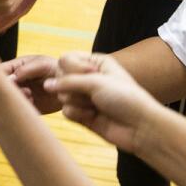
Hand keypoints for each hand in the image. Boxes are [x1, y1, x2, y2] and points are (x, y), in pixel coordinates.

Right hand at [0, 54, 61, 113]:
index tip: (11, 81)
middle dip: (7, 89)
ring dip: (15, 98)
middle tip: (22, 88)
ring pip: (7, 99)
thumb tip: (11, 78)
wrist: (72, 86)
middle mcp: (15, 82)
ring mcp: (20, 94)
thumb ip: (26, 69)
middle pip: (0, 86)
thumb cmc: (57, 69)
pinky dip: (21, 106)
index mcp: (15, 67)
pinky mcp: (27, 107)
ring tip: (29, 94)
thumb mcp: (43, 64)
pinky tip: (32, 101)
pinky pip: (17, 109)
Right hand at [47, 52, 161, 153]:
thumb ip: (68, 82)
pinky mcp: (81, 115)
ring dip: (78, 102)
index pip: (65, 59)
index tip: (91, 75)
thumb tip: (46, 85)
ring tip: (96, 106)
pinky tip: (93, 117)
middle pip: (60, 78)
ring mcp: (84, 97)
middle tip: (94, 93)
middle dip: (74, 87)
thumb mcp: (96, 82)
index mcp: (94, 63)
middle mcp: (87, 78)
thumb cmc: (124, 97)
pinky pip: (66, 111)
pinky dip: (78, 114)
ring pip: (61, 96)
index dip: (72, 68)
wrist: (139, 126)